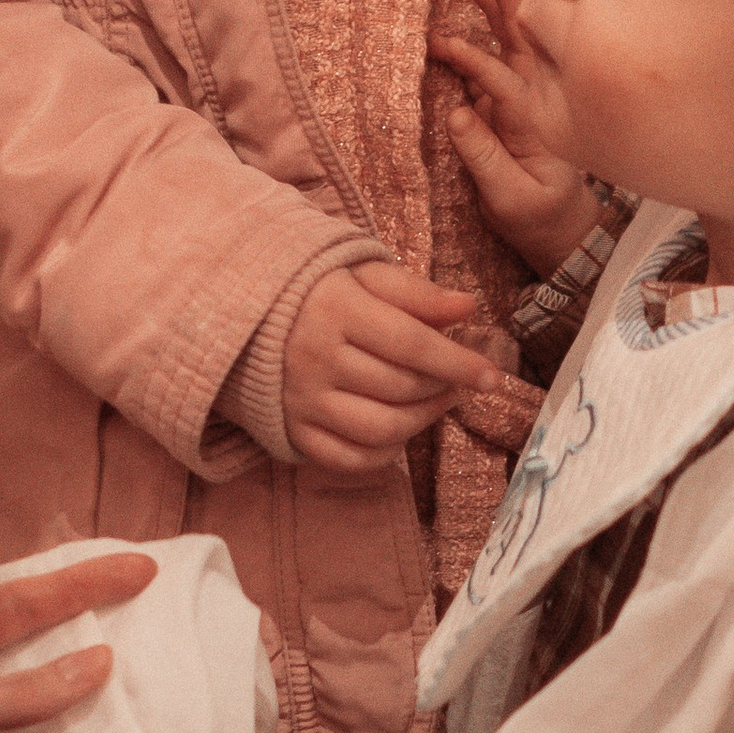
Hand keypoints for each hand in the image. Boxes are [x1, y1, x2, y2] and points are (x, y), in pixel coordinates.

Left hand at [0, 553, 156, 732]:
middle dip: (89, 645)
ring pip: (42, 732)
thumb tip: (95, 665)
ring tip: (151, 701)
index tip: (142, 567)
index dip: (78, 582)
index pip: (13, 604)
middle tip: (155, 624)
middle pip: (33, 663)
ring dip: (89, 722)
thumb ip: (10, 693)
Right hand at [282, 261, 495, 476]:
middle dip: (442, 386)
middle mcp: (314, 359)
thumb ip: (415, 292)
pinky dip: (386, 453)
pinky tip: (400, 429)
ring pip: (381, 429)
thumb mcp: (362, 273)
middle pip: (400, 388)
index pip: (411, 344)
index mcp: (334, 310)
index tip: (492, 376)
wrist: (241, 314)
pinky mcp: (292, 430)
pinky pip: (350, 459)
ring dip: (422, 420)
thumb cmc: (315, 289)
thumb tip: (468, 307)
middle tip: (456, 377)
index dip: (457, 363)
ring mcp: (301, 401)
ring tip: (435, 401)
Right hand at [432, 0, 591, 273]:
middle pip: (520, 50)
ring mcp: (519, 103)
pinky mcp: (504, 108)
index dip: (479, 64)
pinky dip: (488, 36)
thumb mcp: (509, 197)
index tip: (449, 48)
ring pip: (511, 50)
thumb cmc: (536, 216)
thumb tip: (455, 114)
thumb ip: (483, 157)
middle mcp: (532, 105)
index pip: (508, 84)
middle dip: (505, 13)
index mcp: (536, 125)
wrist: (559, 227)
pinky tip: (481, 8)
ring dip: (499, 15)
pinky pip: (494, 67)